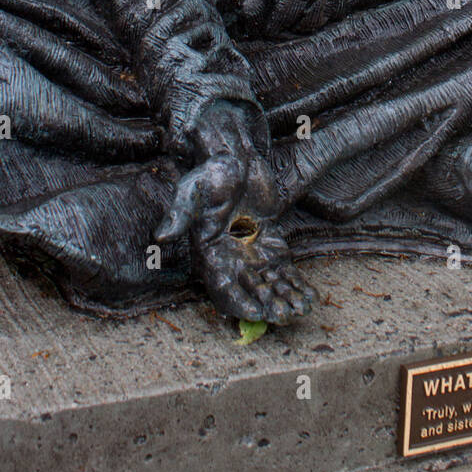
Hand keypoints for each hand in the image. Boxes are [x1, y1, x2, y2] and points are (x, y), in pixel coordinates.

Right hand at [153, 100, 313, 323]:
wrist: (236, 157)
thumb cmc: (211, 174)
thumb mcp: (191, 191)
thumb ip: (179, 215)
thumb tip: (161, 237)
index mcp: (209, 255)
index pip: (223, 288)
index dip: (239, 304)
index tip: (257, 313)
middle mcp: (231, 261)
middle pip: (250, 292)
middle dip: (268, 306)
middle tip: (286, 314)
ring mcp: (252, 255)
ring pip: (270, 286)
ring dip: (285, 300)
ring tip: (302, 309)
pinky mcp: (271, 245)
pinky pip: (284, 272)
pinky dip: (296, 285)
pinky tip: (310, 297)